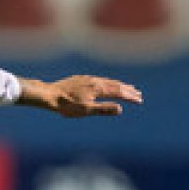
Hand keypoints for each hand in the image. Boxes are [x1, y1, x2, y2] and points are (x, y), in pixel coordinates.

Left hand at [22, 75, 142, 116]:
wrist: (49, 95)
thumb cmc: (66, 105)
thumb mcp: (86, 110)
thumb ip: (103, 109)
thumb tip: (120, 109)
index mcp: (98, 88)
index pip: (119, 92)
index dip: (130, 96)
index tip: (139, 100)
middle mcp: (95, 81)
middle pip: (115, 85)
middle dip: (128, 90)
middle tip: (138, 94)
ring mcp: (87, 79)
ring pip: (107, 81)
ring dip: (118, 85)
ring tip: (126, 88)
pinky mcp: (80, 79)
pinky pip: (98, 80)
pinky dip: (107, 83)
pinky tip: (105, 85)